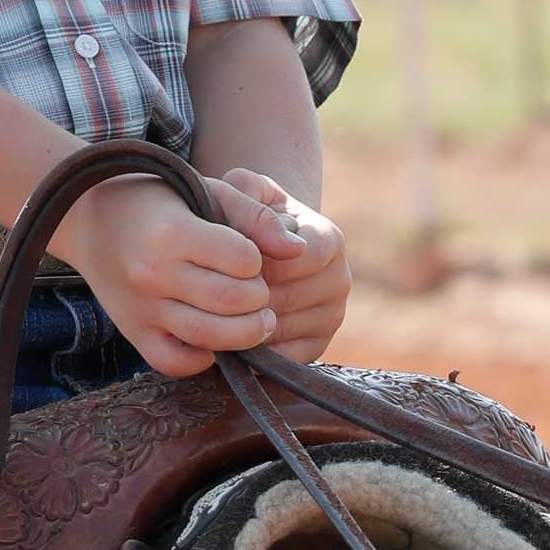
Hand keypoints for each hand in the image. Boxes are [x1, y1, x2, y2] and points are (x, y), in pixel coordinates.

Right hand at [56, 170, 309, 377]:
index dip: (257, 260)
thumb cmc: (158, 200)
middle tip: (259, 291)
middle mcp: (153, 273)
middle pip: (231, 301)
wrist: (91, 217)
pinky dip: (204, 358)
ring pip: (210, 338)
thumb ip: (254, 215)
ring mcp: (142, 307)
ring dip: (246, 333)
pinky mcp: (134, 331)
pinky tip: (215, 338)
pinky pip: (175, 362)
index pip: (243, 260)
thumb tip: (298, 250)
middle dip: (259, 299)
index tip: (250, 255)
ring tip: (255, 319)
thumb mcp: (205, 189)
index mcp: (172, 233)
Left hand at [221, 168, 350, 362]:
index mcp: (329, 239)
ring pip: (281, 330)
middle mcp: (340, 280)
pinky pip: (281, 358)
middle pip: (286, 299)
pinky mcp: (317, 346)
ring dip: (242, 322)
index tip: (226, 257)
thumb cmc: (241, 212)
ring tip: (212, 307)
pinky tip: (226, 329)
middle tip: (209, 287)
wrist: (252, 241)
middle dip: (243, 294)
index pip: (297, 260)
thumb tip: (290, 247)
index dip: (255, 262)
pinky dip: (251, 348)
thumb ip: (251, 204)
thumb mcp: (241, 191)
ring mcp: (332, 316)